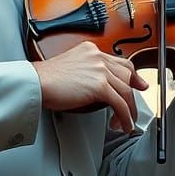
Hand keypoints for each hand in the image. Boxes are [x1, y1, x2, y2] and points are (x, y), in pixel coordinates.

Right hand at [31, 43, 148, 133]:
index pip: (119, 62)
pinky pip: (119, 103)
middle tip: (135, 109)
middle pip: (126, 75)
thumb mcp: (71, 68)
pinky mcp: (99, 85)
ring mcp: (100, 70)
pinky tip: (123, 124)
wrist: (35, 83)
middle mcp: (98, 57)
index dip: (132, 75)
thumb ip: (87, 72)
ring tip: (126, 123)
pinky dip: (124, 116)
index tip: (139, 84)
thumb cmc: (46, 80)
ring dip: (129, 110)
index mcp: (91, 51)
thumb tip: (99, 87)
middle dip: (134, 94)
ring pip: (125, 91)